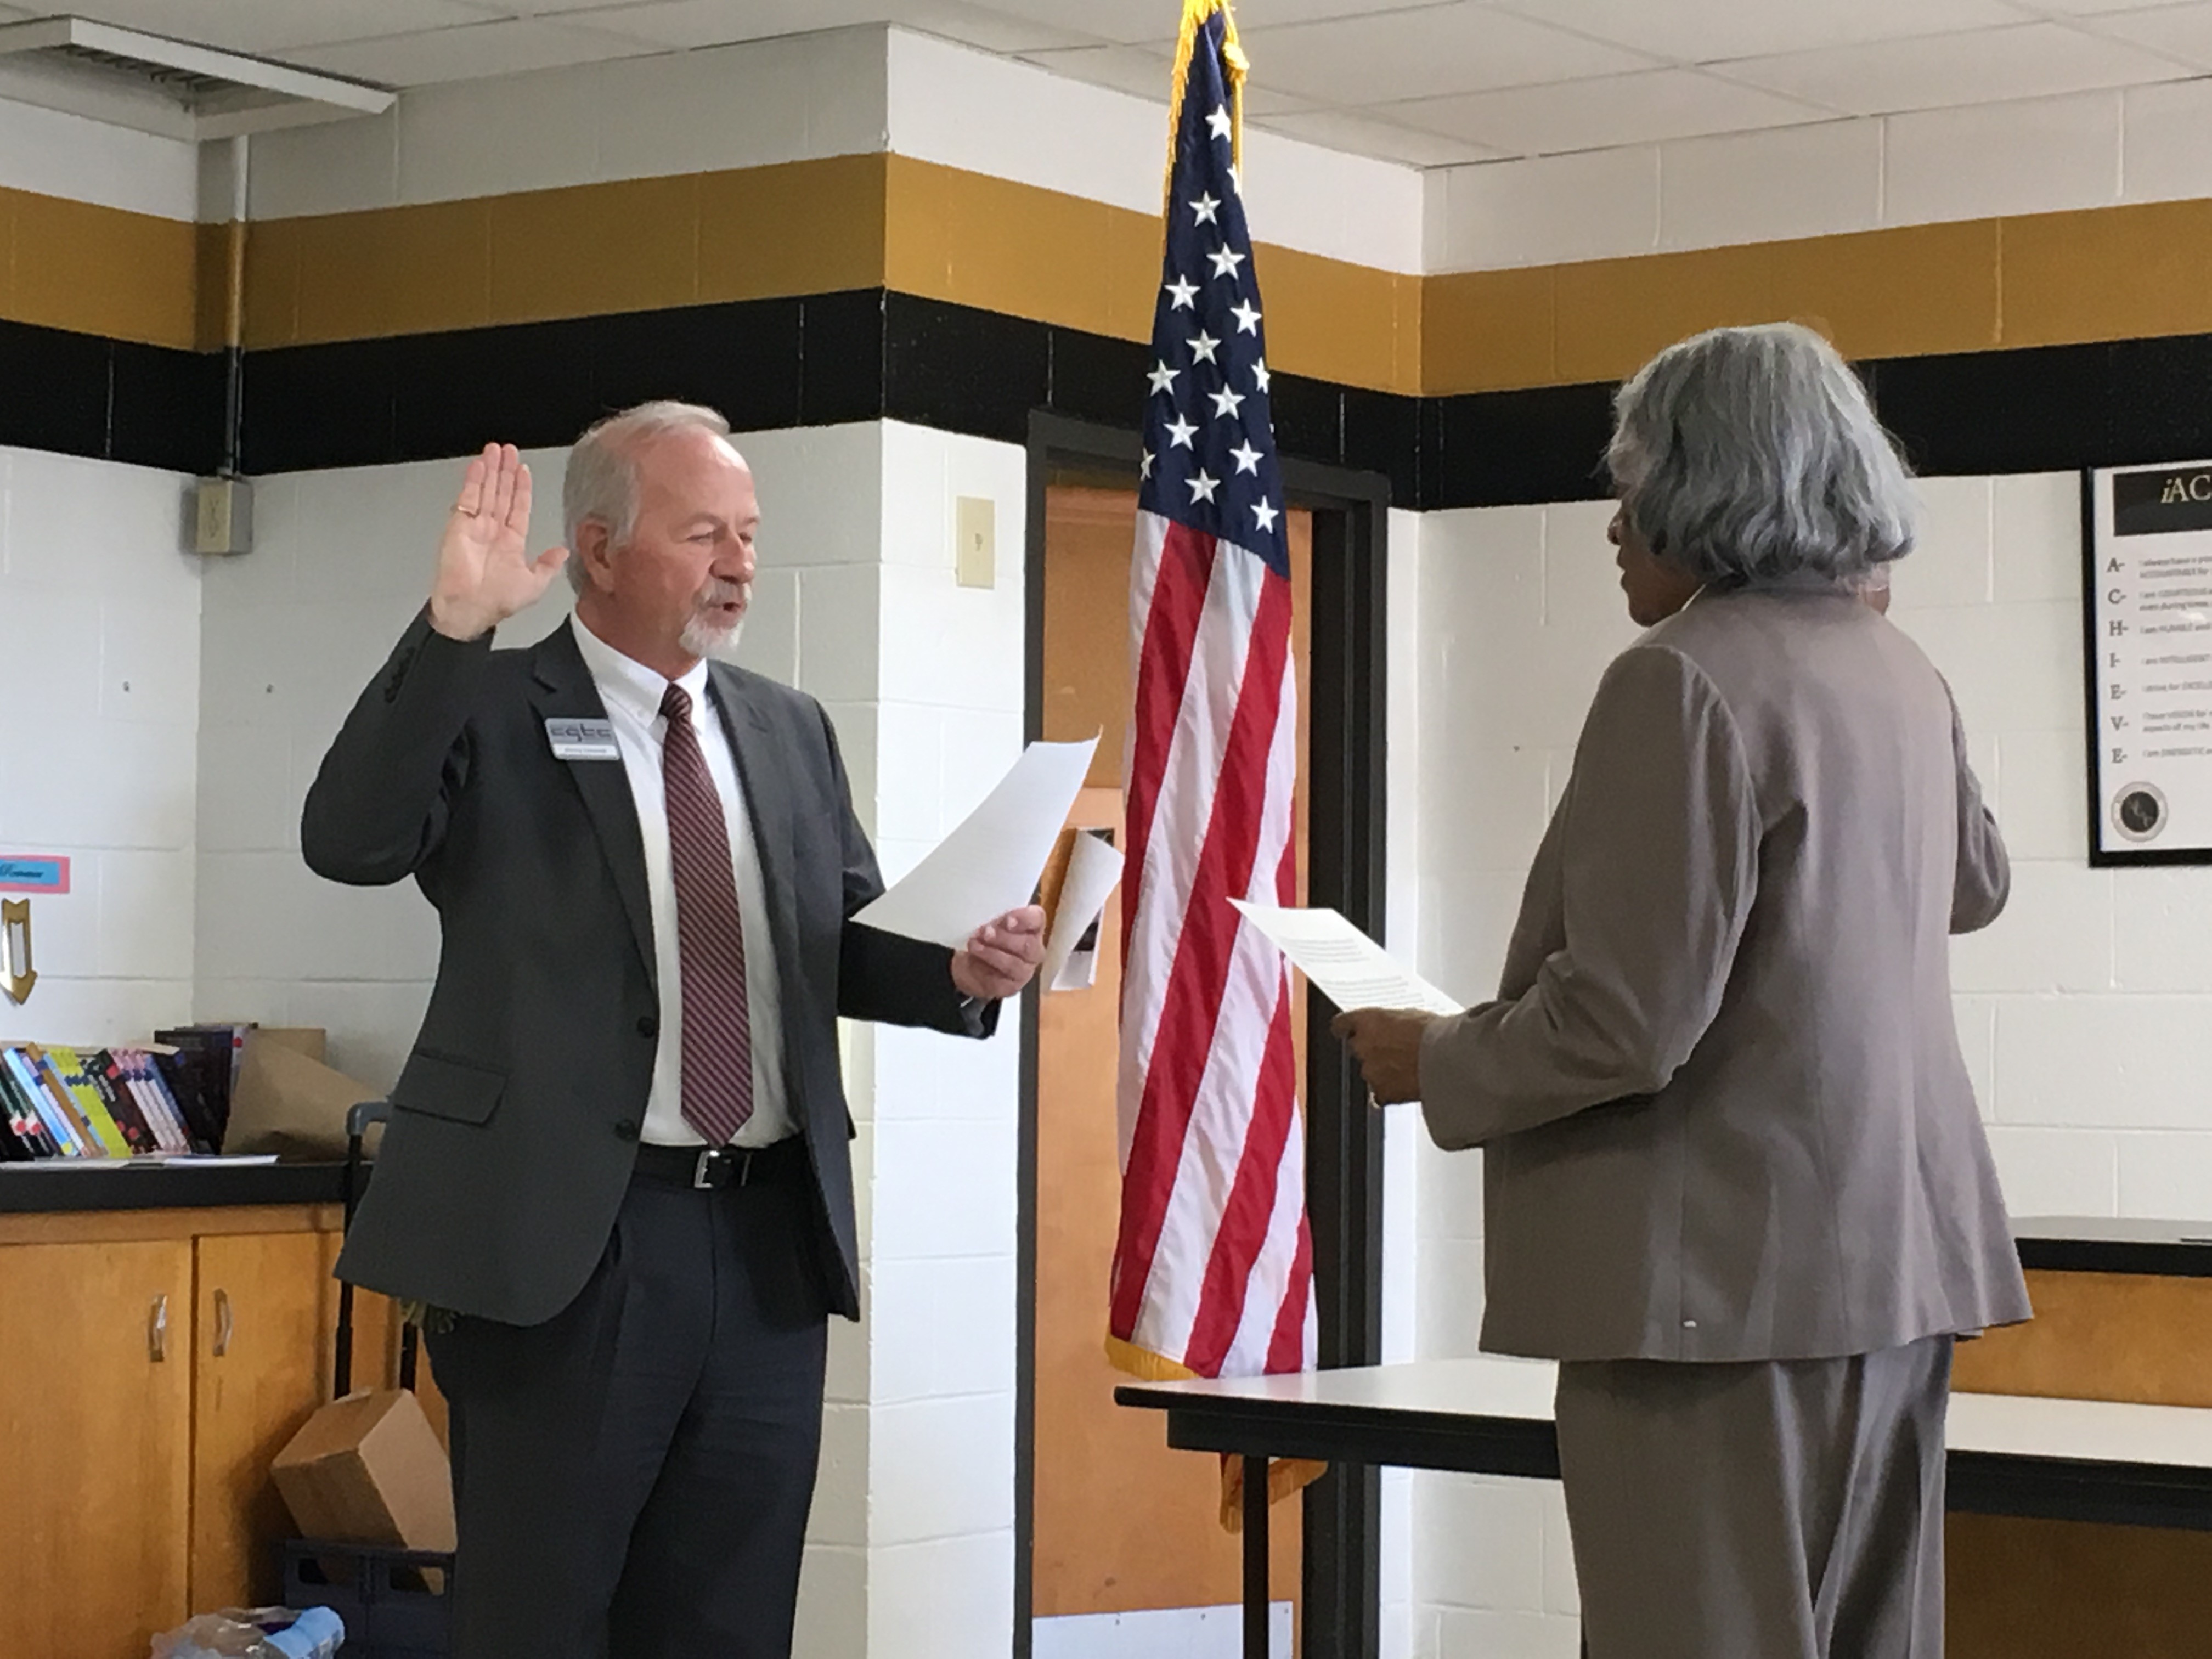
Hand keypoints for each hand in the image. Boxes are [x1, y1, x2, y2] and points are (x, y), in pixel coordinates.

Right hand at [427, 443, 569, 640]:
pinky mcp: (459, 525)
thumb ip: (548, 566)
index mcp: (511, 542)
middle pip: (501, 493)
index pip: (518, 507)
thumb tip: (562, 552)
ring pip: (485, 490)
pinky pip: (467, 498)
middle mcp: (493, 531)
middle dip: (505, 471)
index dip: (521, 488)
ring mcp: (475, 526)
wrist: (469, 610)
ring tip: (495, 450)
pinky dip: (473, 480)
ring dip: (490, 470)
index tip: (524, 470)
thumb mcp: (534, 585)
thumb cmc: (496, 603)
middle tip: (509, 450)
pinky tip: (479, 465)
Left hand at [951, 906, 1046, 999]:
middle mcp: (1034, 950)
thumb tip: (991, 925)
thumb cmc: (988, 939)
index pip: (1037, 919)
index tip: (1008, 921)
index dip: (1024, 919)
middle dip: (1004, 938)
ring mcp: (1025, 971)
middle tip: (986, 933)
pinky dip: (985, 968)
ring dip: (992, 953)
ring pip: (1014, 964)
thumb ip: (997, 920)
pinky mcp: (1012, 987)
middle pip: (1028, 945)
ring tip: (974, 945)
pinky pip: (1000, 980)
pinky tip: (975, 959)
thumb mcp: (991, 923)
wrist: (972, 965)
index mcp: (1032, 928)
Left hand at [1329, 1007, 1436, 1104]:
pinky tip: (1408, 1086)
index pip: (1341, 1024)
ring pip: (1370, 1072)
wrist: (1446, 1059)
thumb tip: (1391, 1030)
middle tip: (1394, 1051)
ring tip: (1408, 1068)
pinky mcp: (1381, 1093)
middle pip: (1357, 1049)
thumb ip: (1390, 1024)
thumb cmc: (1434, 1033)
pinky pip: (1380, 1095)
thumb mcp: (1410, 1016)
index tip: (1346, 1031)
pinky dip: (1391, 1092)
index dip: (1345, 1028)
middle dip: (1371, 1051)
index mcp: (1367, 1021)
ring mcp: (1369, 1072)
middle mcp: (1362, 1046)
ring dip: (1382, 1072)